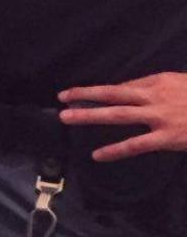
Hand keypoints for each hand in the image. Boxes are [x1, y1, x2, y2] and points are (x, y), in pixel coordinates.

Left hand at [59, 73, 186, 161]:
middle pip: (113, 93)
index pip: (125, 87)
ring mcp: (160, 116)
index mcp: (161, 81)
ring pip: (118, 114)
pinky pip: (136, 144)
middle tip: (62, 96)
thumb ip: (162, 89)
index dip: (103, 91)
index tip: (85, 94)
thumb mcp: (183, 85)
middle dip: (86, 94)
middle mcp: (156, 96)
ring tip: (66, 117)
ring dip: (90, 115)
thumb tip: (135, 93)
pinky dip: (115, 150)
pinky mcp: (167, 137)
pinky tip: (97, 155)